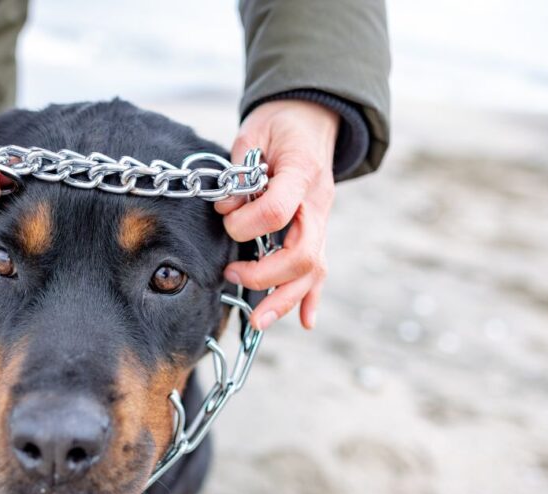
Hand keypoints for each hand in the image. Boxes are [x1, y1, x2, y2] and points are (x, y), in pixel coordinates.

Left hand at [217, 100, 338, 330]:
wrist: (312, 117)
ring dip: (285, 299)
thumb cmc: (279, 124)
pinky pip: (320, 270)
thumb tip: (226, 206)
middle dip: (264, 275)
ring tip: (259, 321)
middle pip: (302, 254)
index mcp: (301, 172)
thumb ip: (239, 171)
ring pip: (313, 271)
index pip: (277, 211)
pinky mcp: (318, 231)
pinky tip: (305, 321)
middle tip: (231, 274)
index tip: (226, 219)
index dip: (246, 223)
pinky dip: (311, 298)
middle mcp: (317, 203)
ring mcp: (322, 220)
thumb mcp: (254, 132)